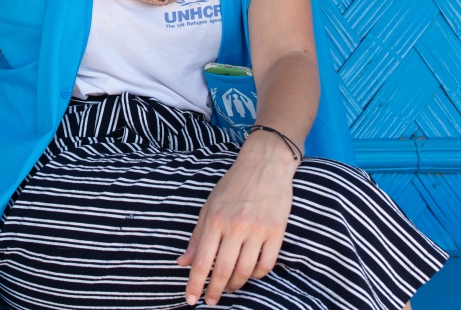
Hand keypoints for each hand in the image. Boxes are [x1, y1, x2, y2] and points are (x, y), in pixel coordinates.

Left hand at [177, 133, 297, 305]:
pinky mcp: (277, 231)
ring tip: (229, 287)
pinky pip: (267, 263)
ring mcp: (258, 229)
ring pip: (245, 270)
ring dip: (236, 284)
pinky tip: (250, 274)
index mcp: (215, 219)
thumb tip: (183, 262)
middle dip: (215, 290)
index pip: (202, 260)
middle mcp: (235, 226)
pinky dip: (257, 274)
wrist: (265, 164)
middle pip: (223, 269)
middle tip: (211, 300)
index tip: (191, 299)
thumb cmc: (233, 185)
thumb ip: (198, 236)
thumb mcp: (209, 206)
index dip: (195, 283)